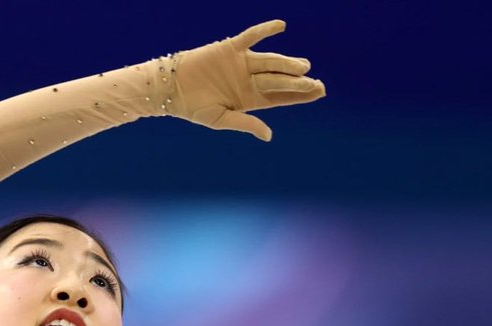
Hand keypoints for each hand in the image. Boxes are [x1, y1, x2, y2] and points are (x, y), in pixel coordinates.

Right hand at [167, 18, 324, 141]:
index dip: (300, 95)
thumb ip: (246, 123)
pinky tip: (281, 25)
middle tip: (315, 83)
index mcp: (251, 99)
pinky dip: (265, 30)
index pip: (281, 97)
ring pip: (270, 61)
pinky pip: (251, 37)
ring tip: (304, 67)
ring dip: (287, 63)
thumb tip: (269, 135)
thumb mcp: (221, 119)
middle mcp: (251, 80)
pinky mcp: (231, 48)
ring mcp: (242, 63)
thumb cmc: (195, 107)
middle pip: (280, 79)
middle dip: (298, 81)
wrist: (172, 88)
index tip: (319, 92)